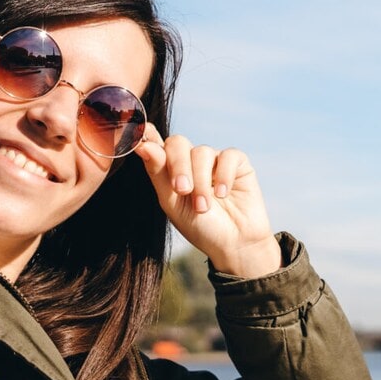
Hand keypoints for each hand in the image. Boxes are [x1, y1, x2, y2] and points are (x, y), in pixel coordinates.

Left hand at [135, 126, 281, 279]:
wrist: (234, 244)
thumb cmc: (201, 227)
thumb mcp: (173, 204)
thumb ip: (158, 174)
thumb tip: (143, 146)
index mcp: (170, 170)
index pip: (156, 144)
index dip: (148, 135)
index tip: (143, 134)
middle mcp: (191, 160)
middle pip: (178, 143)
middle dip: (179, 166)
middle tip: (182, 190)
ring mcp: (214, 160)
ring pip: (202, 152)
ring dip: (202, 182)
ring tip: (204, 207)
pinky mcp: (238, 163)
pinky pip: (228, 155)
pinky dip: (224, 175)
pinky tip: (223, 194)